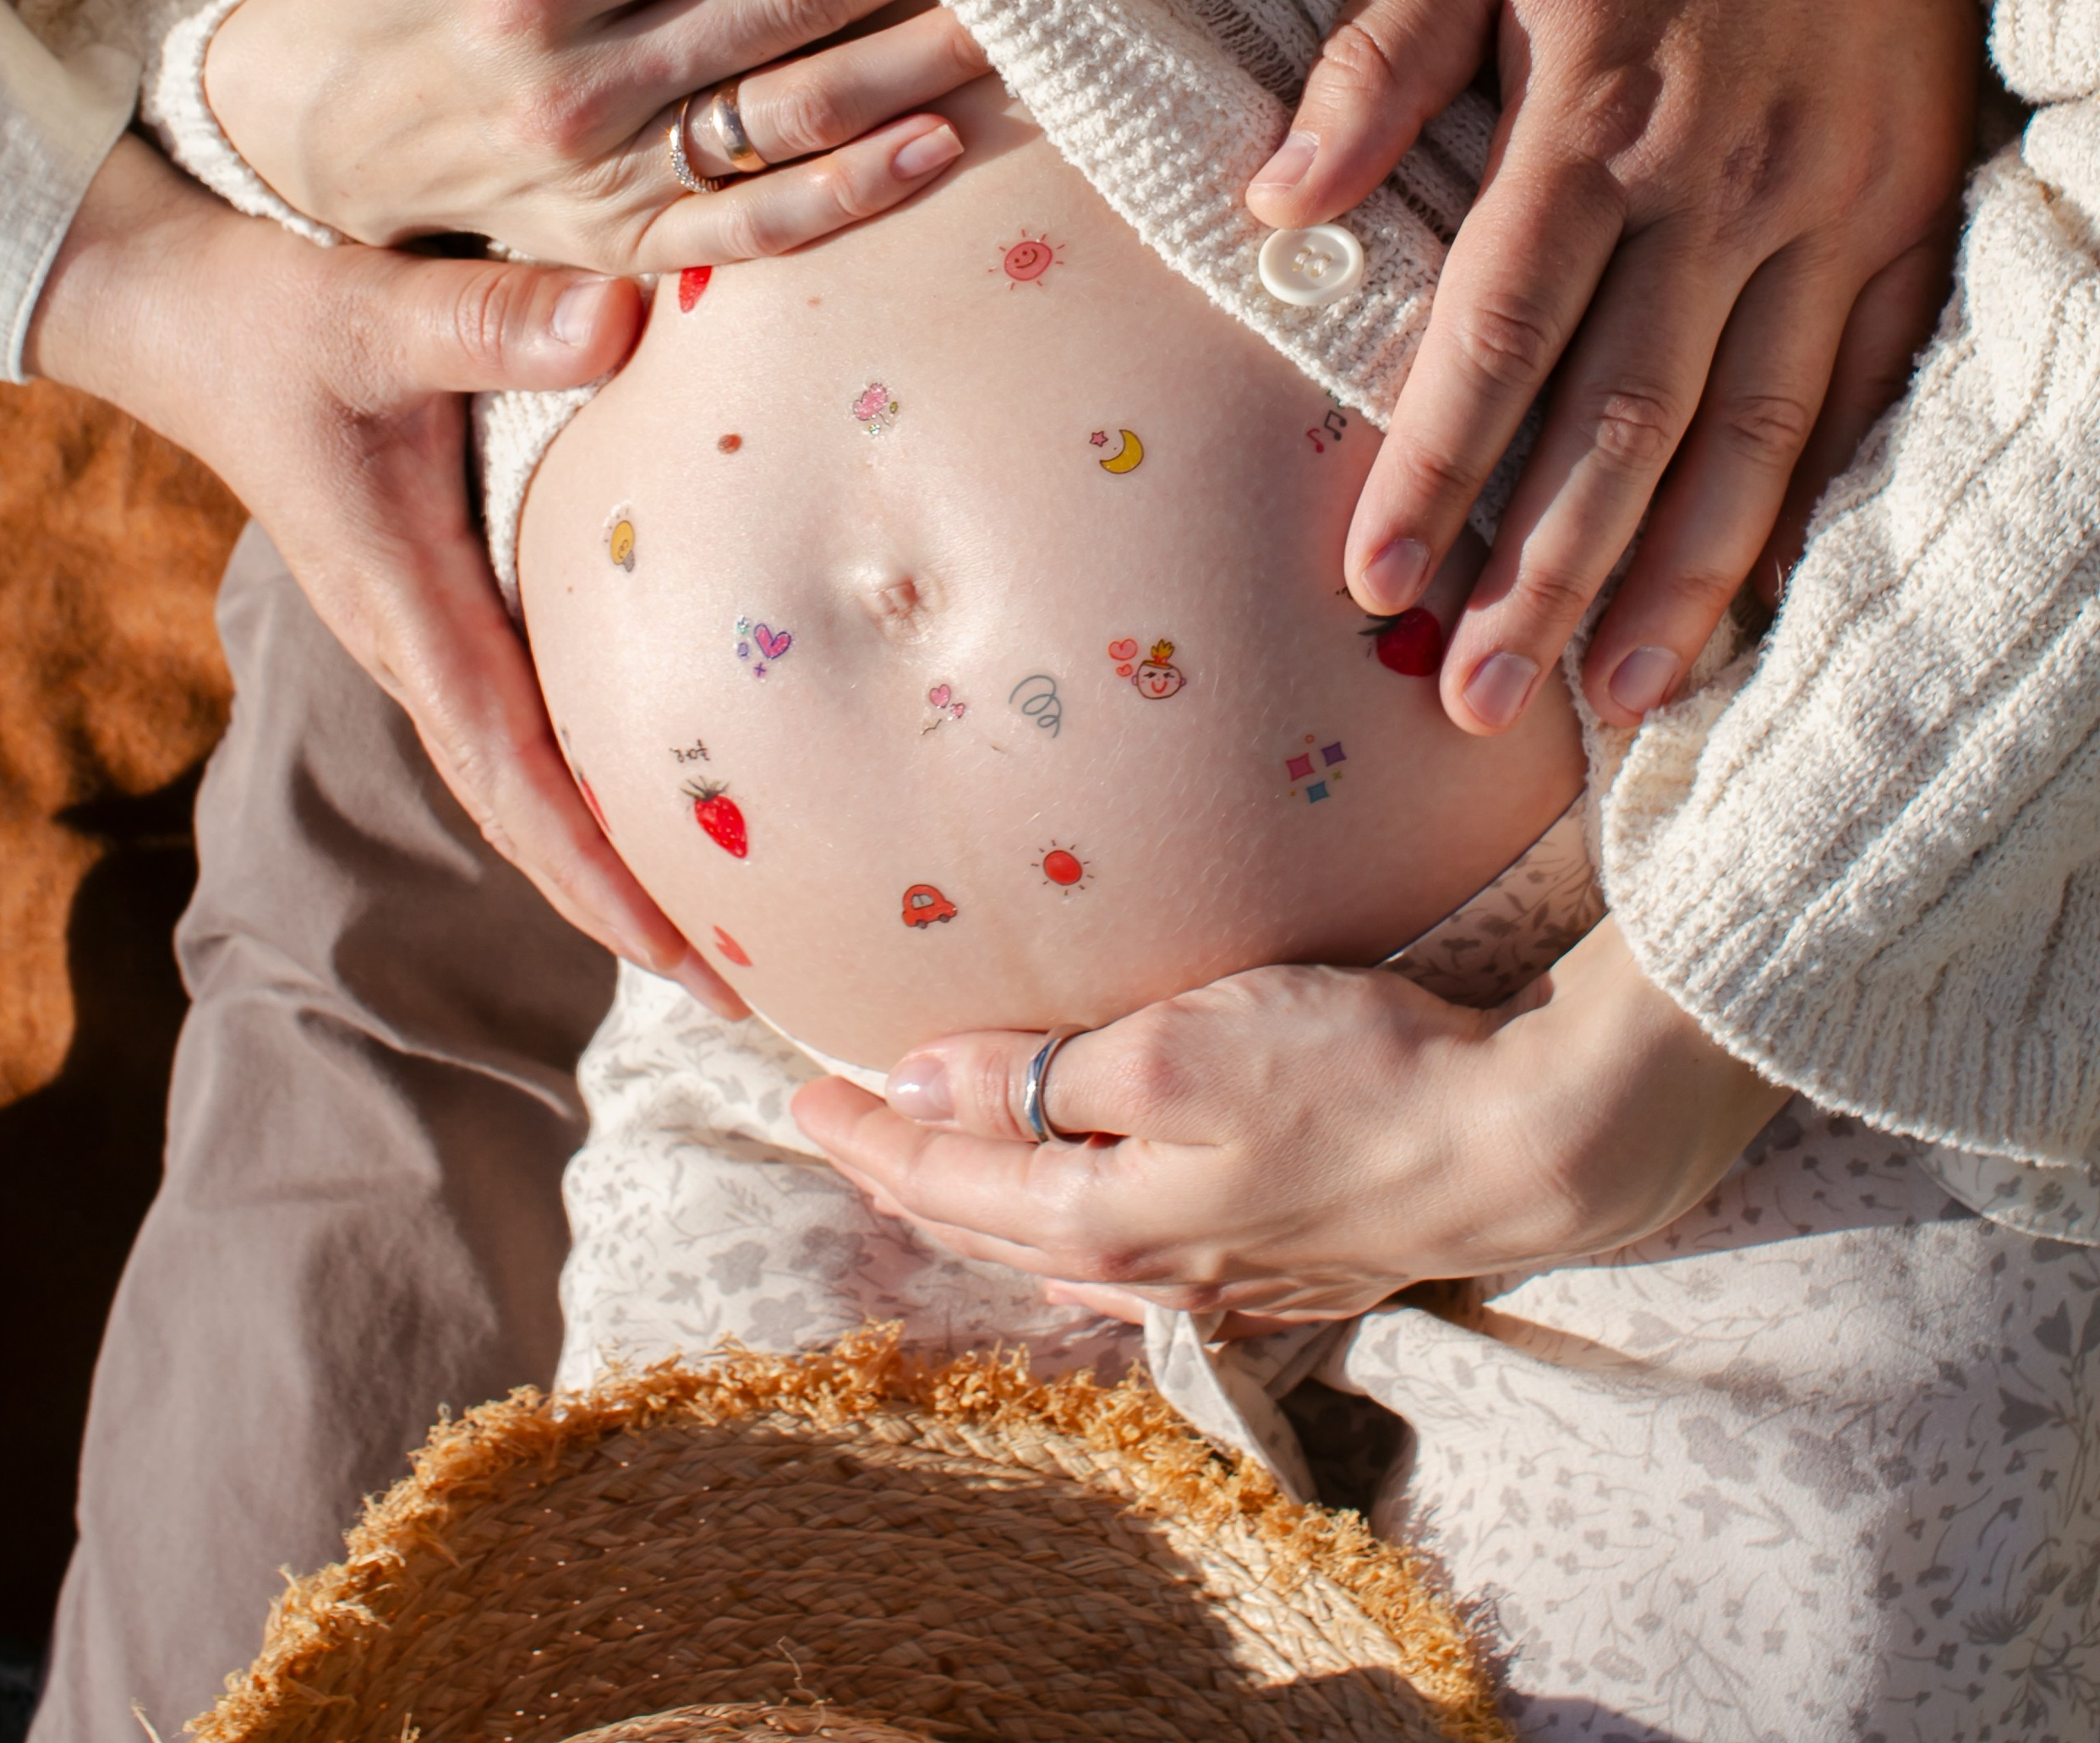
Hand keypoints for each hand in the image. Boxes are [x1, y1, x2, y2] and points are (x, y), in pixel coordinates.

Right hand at [26, 134, 742, 1003]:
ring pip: (521, 764)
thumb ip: (494, 320)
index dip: (590, 866)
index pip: (508, 769)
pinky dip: (585, 762)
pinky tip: (655, 777)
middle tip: (736, 981)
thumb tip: (623, 320)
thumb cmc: (274, 322)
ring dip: (607, 842)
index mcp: (403, 605)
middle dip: (618, 900)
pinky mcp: (435, 590)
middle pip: (522, 805)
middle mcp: (412, 639)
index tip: (673, 948)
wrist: (187, 320)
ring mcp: (421, 624)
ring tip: (721, 911)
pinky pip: (520, 703)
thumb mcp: (376, 313)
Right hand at [204, 0, 988, 268]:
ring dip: (915, 65)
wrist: (288, 133)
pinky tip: (941, 143)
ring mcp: (600, 180)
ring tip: (1014, 13)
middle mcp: (571, 86)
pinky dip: (855, 194)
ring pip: (793, 116)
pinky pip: (755, 231)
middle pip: (786, 5)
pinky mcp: (618, 247)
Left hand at [794, 919, 1782, 1322]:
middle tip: (845, 1120)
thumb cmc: (1347, 1074)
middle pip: (989, 1223)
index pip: (943, 1180)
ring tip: (938, 1163)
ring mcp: (1222, 1272)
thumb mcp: (1172, 1048)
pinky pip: (1136, 1254)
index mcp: (1102, 1216)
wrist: (1516, 1142)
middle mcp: (1149, 1265)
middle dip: (907, 1172)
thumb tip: (918, 1086)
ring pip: (1058, 1245)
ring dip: (985, 1203)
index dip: (867, 1133)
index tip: (803, 1087)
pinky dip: (1073, 1226)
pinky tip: (1082, 1224)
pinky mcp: (1285, 1254)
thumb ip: (1041, 1074)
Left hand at [1244, 0, 1980, 731]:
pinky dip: (1810, 494)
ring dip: (1684, 573)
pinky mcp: (1904, 212)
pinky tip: (1758, 592)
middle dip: (1548, 567)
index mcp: (1593, 113)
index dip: (1433, 459)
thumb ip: (1373, 63)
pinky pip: (1861, 380)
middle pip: (1624, 411)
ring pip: (1754, 425)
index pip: (1498, 325)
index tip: (1370, 577)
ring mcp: (1828, 204)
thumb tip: (1271, 204)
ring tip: (1616, 695)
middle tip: (1478, 696)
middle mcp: (1716, 180)